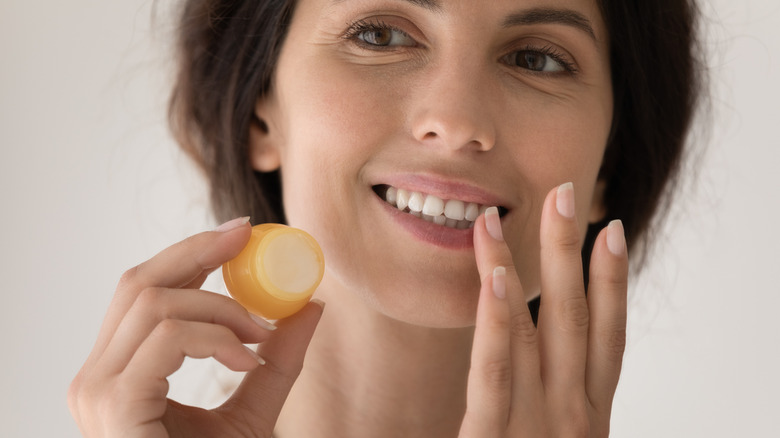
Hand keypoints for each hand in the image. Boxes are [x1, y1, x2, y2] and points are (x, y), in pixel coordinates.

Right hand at [68, 218, 323, 437]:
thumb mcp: (256, 407)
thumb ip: (278, 358)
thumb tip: (311, 305)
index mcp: (120, 371)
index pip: (145, 290)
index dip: (190, 253)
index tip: (241, 232)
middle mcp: (96, 376)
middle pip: (139, 282)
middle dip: (198, 254)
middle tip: (250, 241)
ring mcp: (97, 392)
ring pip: (155, 304)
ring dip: (220, 307)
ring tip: (258, 335)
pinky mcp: (114, 406)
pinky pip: (165, 337)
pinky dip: (214, 336)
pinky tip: (245, 359)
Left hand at [460, 183, 627, 436]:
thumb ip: (556, 407)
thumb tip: (553, 367)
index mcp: (589, 414)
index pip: (608, 337)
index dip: (613, 280)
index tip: (613, 229)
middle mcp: (571, 414)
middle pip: (574, 317)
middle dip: (568, 250)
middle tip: (562, 191)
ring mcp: (537, 426)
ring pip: (531, 331)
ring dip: (519, 267)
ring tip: (498, 218)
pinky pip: (493, 371)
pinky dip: (496, 322)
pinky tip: (493, 278)